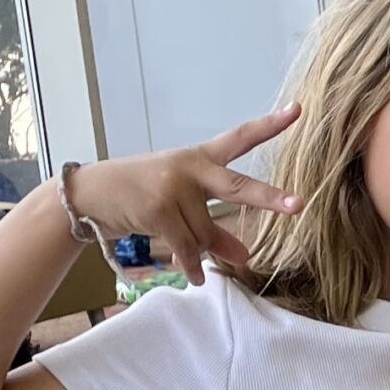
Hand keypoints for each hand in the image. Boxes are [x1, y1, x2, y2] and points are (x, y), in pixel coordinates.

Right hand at [67, 104, 302, 285]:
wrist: (90, 193)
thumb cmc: (140, 194)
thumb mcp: (180, 204)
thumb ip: (215, 229)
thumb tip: (245, 258)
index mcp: (200, 158)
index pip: (241, 138)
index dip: (270, 126)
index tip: (299, 111)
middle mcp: (190, 168)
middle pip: (238, 187)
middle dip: (269, 198)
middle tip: (299, 205)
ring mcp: (173, 187)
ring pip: (205, 233)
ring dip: (199, 251)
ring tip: (191, 262)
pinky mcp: (158, 208)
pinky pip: (187, 246)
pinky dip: (191, 266)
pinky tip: (195, 278)